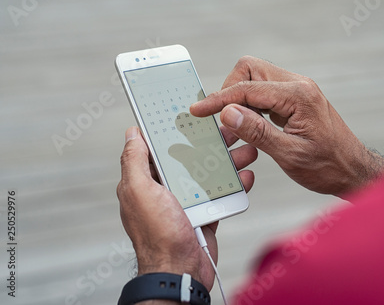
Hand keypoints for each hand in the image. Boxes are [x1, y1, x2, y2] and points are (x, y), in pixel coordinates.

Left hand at [116, 126, 255, 292]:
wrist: (181, 272)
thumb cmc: (159, 235)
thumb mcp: (140, 192)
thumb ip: (134, 161)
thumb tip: (132, 134)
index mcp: (146, 181)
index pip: (159, 148)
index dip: (174, 130)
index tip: (191, 115)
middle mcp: (165, 189)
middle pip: (189, 158)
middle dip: (210, 144)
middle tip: (229, 130)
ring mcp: (186, 202)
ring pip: (209, 174)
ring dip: (228, 162)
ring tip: (247, 150)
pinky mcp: (204, 214)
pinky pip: (221, 194)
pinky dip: (234, 185)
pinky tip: (246, 176)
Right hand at [191, 56, 383, 195]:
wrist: (352, 169)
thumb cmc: (327, 166)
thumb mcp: (290, 154)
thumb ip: (257, 131)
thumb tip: (228, 112)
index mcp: (298, 96)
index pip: (247, 88)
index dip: (219, 99)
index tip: (198, 111)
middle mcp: (298, 85)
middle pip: (250, 69)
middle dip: (230, 90)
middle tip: (222, 119)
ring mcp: (297, 90)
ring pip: (256, 77)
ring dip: (240, 97)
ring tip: (234, 125)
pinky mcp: (295, 99)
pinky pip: (265, 90)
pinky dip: (251, 103)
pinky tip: (248, 124)